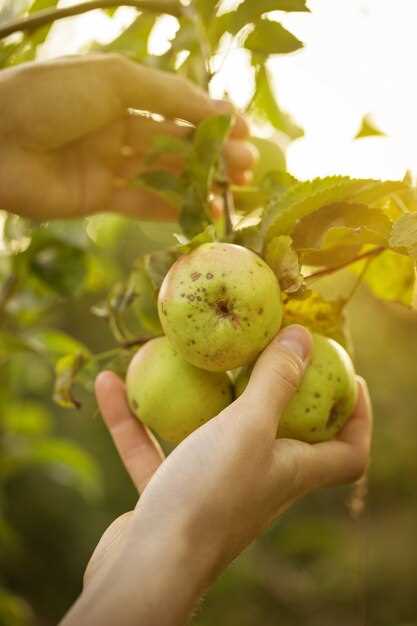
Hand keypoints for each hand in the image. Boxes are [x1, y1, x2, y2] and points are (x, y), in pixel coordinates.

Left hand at [0, 54, 253, 219]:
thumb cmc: (49, 97)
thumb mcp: (114, 80)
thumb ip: (169, 97)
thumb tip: (221, 112)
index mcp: (122, 89)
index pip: (179, 105)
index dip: (213, 119)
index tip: (246, 134)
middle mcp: (118, 124)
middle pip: (176, 142)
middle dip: (213, 154)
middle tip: (247, 169)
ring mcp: (108, 162)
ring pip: (164, 174)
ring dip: (199, 183)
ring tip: (233, 193)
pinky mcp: (97, 196)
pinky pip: (140, 203)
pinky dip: (169, 209)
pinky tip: (198, 214)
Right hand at [63, 326, 371, 625]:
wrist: (146, 569)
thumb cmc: (208, 497)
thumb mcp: (248, 428)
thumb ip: (276, 382)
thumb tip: (304, 337)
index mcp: (292, 471)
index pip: (349, 453)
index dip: (358, 417)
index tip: (349, 376)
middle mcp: (258, 481)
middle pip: (282, 434)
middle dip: (275, 391)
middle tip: (261, 349)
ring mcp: (212, 489)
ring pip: (209, 433)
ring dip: (195, 397)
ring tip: (180, 356)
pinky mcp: (170, 494)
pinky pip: (155, 448)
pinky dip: (136, 420)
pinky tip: (111, 384)